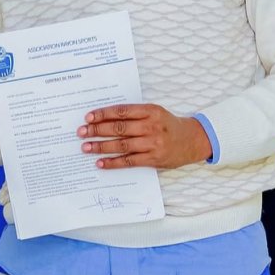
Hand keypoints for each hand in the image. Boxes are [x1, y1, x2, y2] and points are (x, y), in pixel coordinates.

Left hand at [77, 104, 211, 169]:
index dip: (103, 114)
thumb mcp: (154, 112)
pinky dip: (113, 162)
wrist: (193, 140)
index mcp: (150, 111)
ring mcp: (153, 144)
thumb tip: (103, 119)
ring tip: (86, 147)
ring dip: (101, 146)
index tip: (88, 117)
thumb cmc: (168, 124)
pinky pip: (129, 161)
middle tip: (81, 132)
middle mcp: (151, 126)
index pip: (121, 111)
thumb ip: (133, 114)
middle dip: (97, 130)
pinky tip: (101, 163)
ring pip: (122, 145)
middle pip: (119, 128)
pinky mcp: (154, 159)